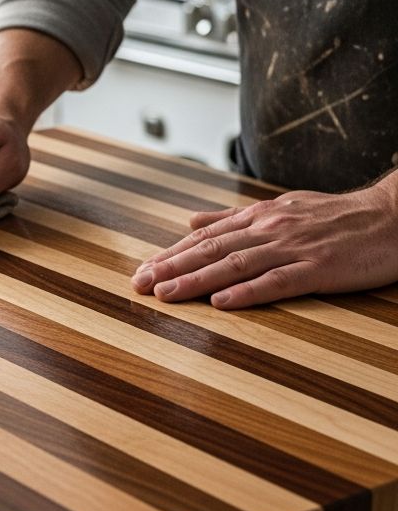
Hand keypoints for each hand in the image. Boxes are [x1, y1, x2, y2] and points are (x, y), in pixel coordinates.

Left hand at [131, 175, 397, 308]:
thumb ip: (233, 217)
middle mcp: (269, 229)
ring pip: (235, 265)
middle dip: (171, 267)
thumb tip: (191, 220)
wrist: (393, 216)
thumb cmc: (336, 216)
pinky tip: (221, 303)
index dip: (171, 254)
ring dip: (197, 280)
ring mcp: (293, 248)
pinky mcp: (318, 269)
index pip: (205, 238)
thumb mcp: (280, 207)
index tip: (142, 270)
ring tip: (166, 294)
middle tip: (139, 284)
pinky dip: (247, 292)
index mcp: (259, 216)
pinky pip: (277, 282)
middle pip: (211, 250)